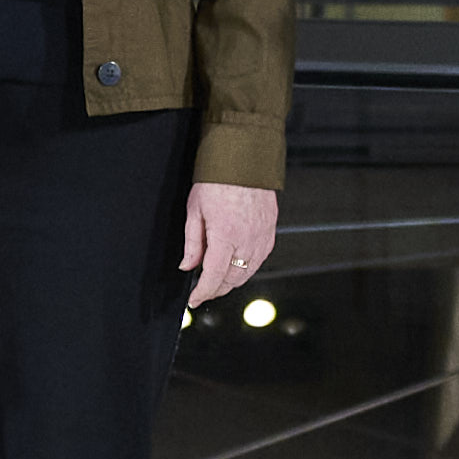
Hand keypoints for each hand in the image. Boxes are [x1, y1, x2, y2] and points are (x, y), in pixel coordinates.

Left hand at [183, 183, 277, 307]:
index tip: (194, 300)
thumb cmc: (218, 180)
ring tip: (218, 280)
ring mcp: (262, 237)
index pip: (214, 276)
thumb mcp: (195, 211)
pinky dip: (247, 268)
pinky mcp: (271, 231)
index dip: (203, 292)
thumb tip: (188, 266)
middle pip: (233, 279)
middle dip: (216, 289)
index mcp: (226, 235)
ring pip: (248, 273)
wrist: (244, 159)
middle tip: (203, 290)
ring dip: (232, 281)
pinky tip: (236, 265)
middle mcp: (247, 240)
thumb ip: (193, 243)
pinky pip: (260, 259)